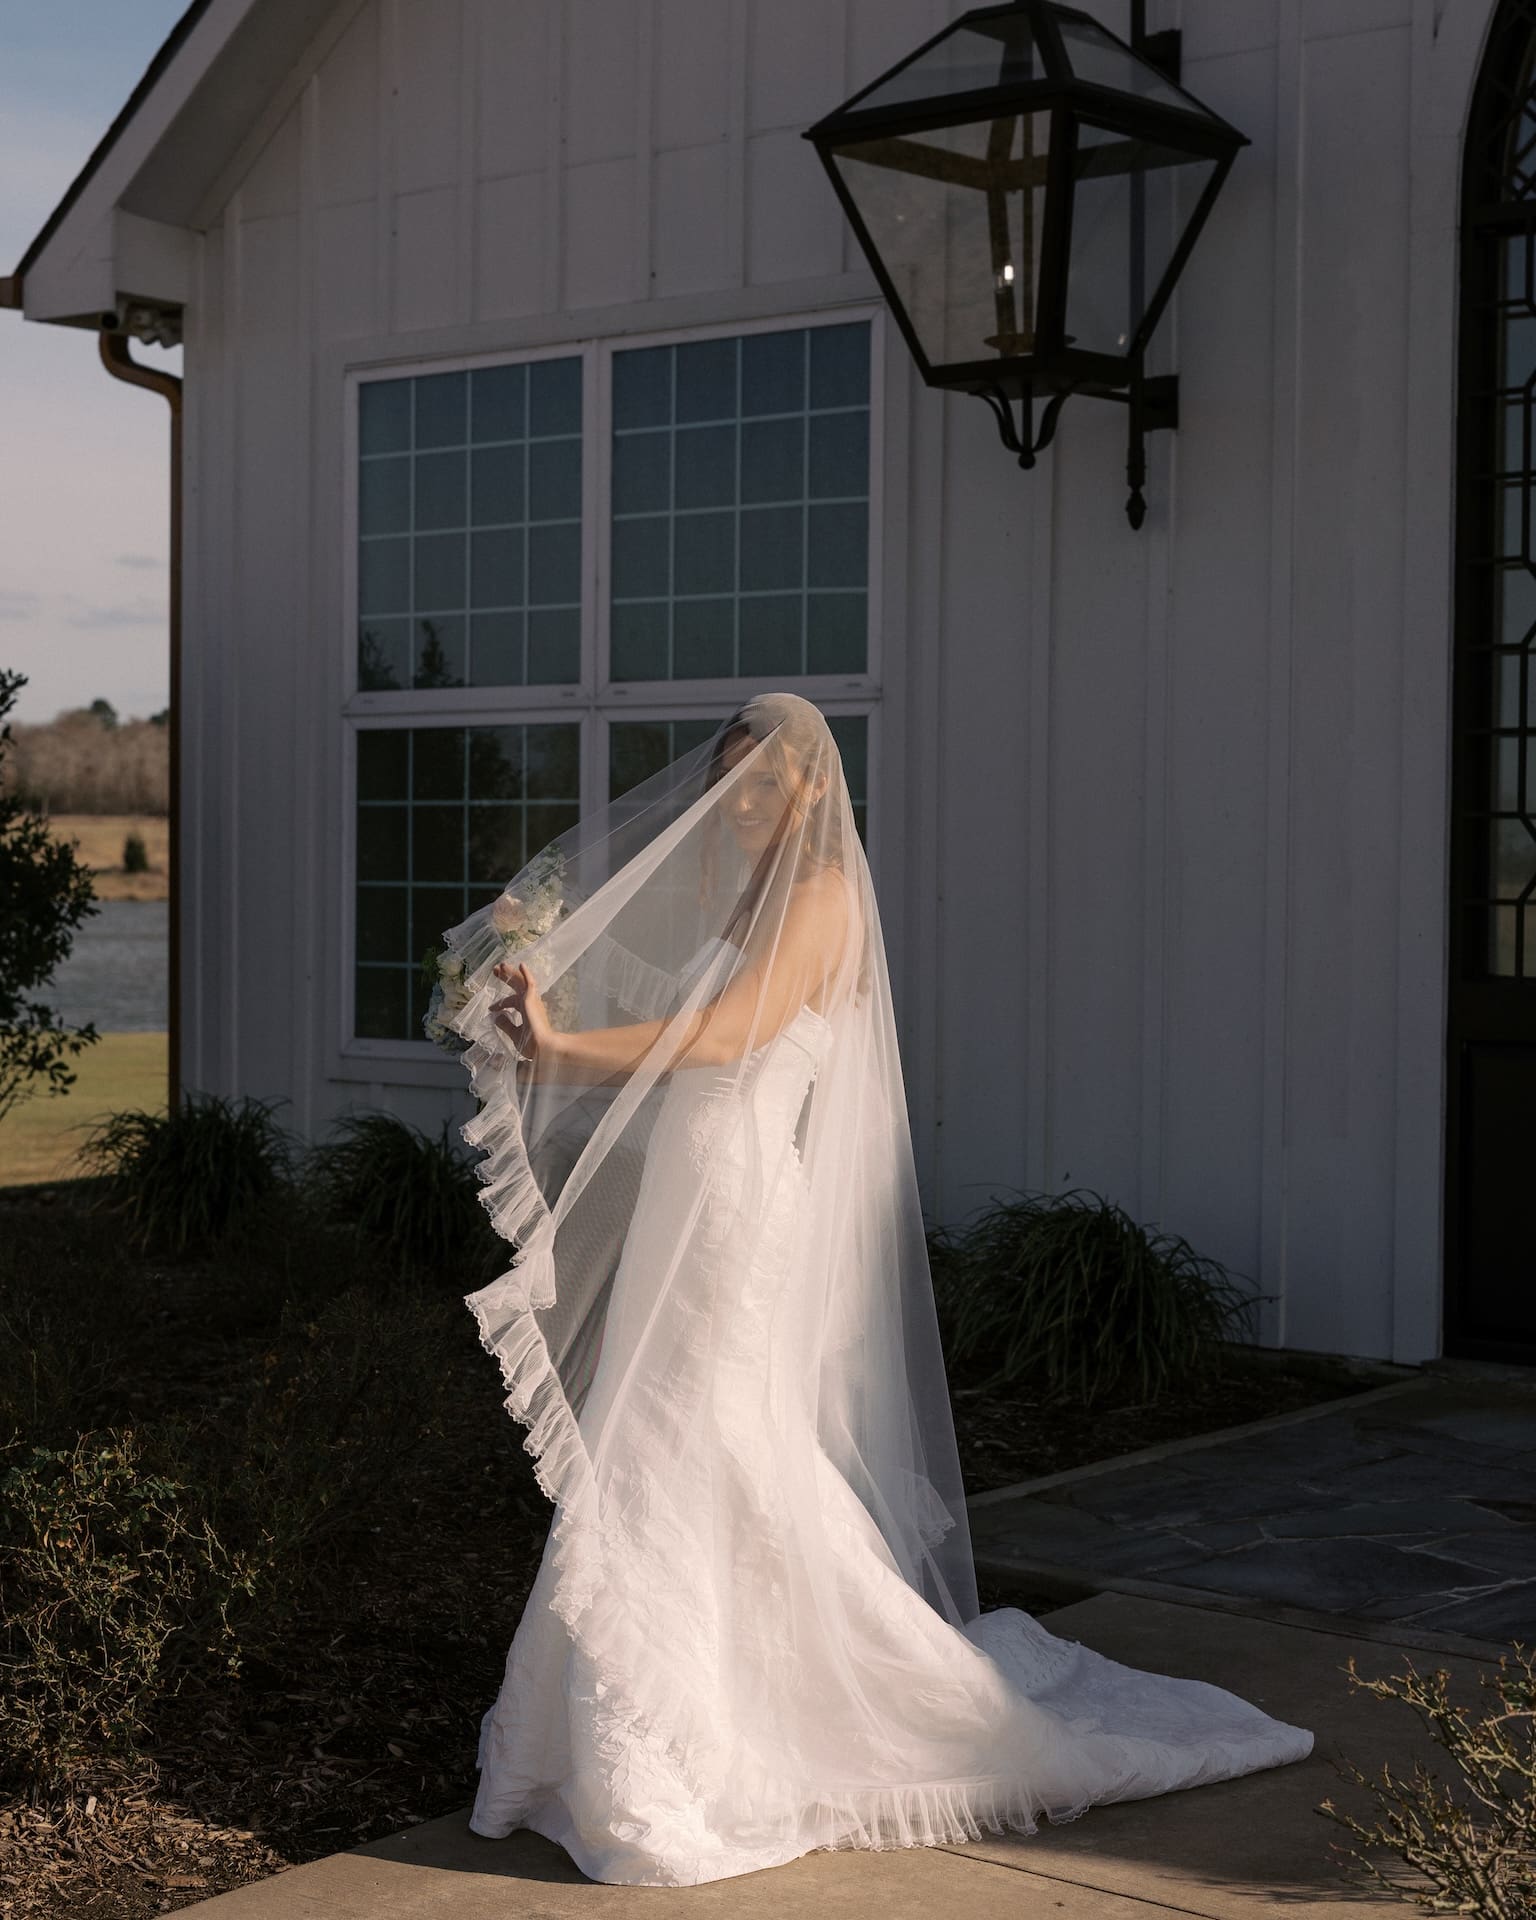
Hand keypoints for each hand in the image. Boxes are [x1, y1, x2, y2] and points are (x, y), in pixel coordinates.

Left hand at [490, 961, 558, 1075]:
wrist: (542, 1047)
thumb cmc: (531, 1043)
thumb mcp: (514, 1034)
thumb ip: (506, 1025)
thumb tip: (496, 1017)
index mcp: (527, 1011)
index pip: (512, 1002)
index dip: (500, 1004)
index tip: (490, 1008)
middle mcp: (530, 1003)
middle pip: (516, 986)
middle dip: (505, 978)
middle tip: (495, 971)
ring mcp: (532, 1000)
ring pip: (520, 982)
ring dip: (511, 973)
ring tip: (500, 965)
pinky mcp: (532, 999)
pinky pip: (530, 983)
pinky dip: (526, 974)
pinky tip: (521, 964)